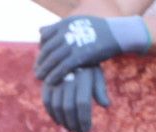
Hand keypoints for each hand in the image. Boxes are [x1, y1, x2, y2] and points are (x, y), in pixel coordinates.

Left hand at [35, 15, 150, 83]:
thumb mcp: (77, 23)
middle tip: (37, 70)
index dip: (41, 47)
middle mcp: (67, 32)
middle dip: (40, 61)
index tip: (41, 56)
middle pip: (47, 49)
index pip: (45, 36)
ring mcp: (74, 44)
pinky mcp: (80, 56)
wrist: (118, 33)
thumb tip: (40, 31)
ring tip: (39, 77)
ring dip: (43, 70)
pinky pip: (62, 68)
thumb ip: (58, 28)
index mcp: (65, 24)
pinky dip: (53, 76)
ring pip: (52, 60)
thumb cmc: (97, 30)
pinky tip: (49, 82)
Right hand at [41, 64, 110, 131]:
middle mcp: (68, 81)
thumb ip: (100, 89)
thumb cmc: (87, 66)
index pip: (83, 104)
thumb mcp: (97, 74)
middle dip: (74, 123)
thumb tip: (106, 105)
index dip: (84, 119)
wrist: (69, 51)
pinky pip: (48, 103)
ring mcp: (56, 82)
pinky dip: (53, 115)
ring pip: (57, 107)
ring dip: (64, 122)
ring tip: (71, 129)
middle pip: (69, 108)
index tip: (87, 129)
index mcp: (83, 78)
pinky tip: (59, 122)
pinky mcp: (46, 84)